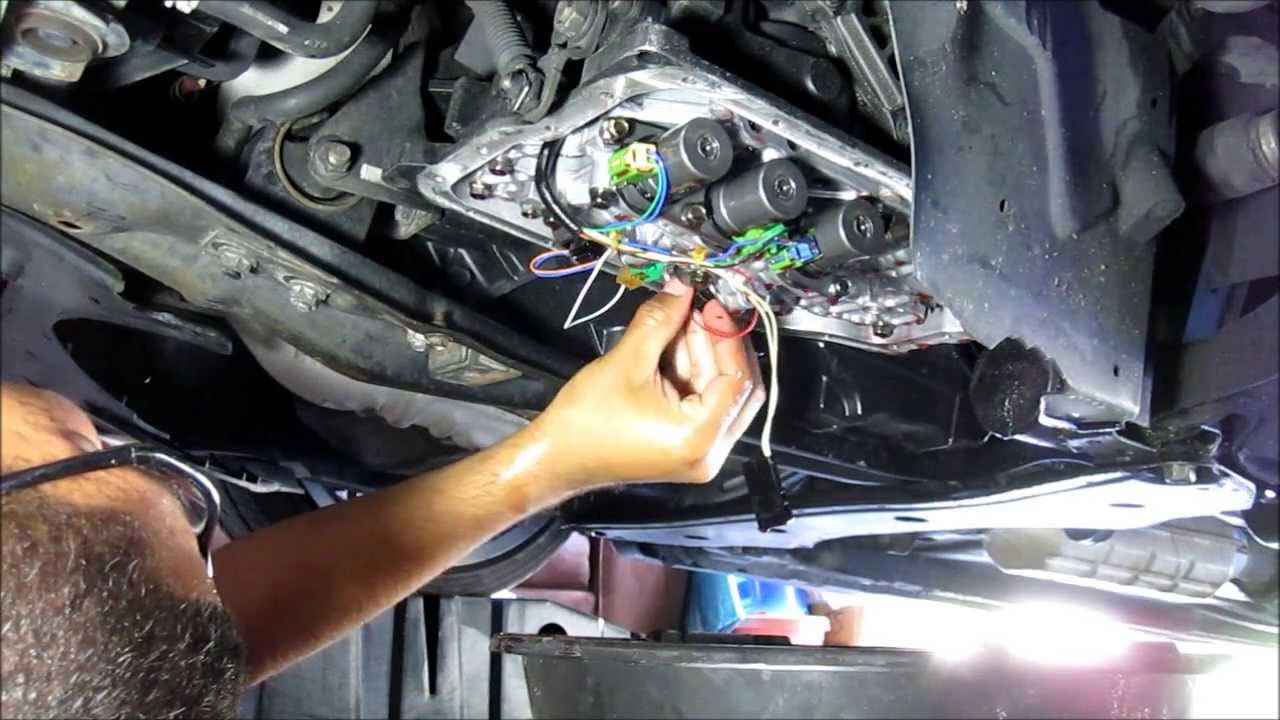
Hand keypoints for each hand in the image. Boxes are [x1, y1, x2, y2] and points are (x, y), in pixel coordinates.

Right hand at [530, 280, 764, 486]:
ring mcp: (700, 451)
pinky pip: (704, 403)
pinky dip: (693, 372)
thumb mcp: (626, 361)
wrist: (556, 458)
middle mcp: (710, 452)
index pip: (736, 379)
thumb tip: (682, 287)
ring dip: (704, 354)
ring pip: (720, 392)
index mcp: (699, 438)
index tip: (711, 305)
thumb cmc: (585, 421)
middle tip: (698, 309)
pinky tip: (674, 344)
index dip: (727, 337)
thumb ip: (659, 321)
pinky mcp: (687, 445)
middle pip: (736, 388)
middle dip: (717, 345)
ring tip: (680, 321)